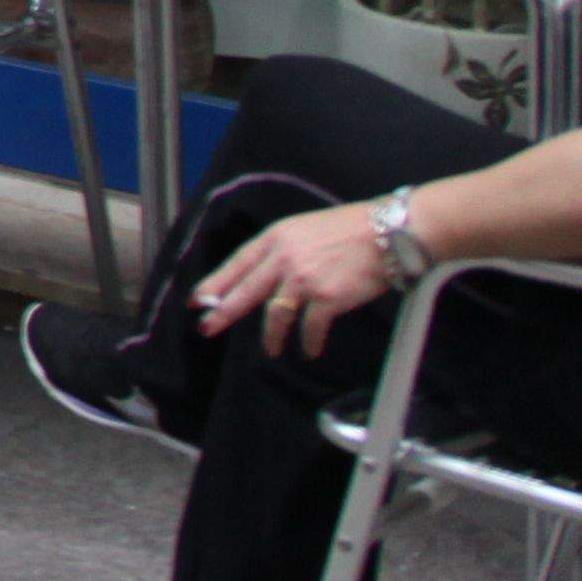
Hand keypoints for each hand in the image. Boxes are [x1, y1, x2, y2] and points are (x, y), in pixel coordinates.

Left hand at [191, 199, 400, 357]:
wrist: (385, 233)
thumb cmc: (348, 230)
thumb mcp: (303, 230)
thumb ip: (281, 252)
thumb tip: (264, 277)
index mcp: (275, 238)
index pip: (237, 263)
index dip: (215, 283)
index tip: (196, 299)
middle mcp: (284, 258)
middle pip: (246, 291)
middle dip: (223, 312)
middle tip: (207, 328)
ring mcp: (304, 278)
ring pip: (276, 314)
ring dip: (271, 337)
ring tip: (271, 350)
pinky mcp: (327, 297)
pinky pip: (310, 327)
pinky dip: (309, 342)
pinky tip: (310, 350)